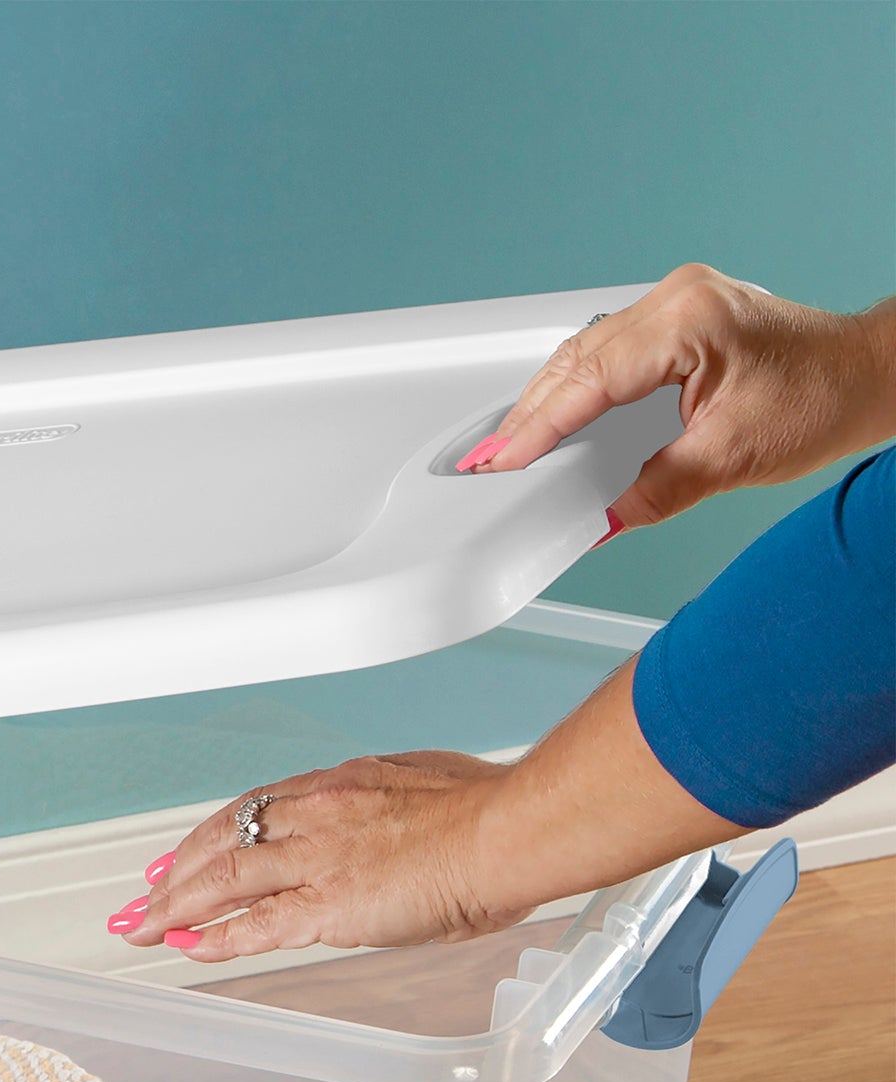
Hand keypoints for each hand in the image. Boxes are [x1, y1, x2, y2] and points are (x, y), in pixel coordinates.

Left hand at [109, 667, 746, 962]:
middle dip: (173, 871)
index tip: (181, 853)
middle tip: (140, 897)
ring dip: (173, 906)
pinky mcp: (326, 905)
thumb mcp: (425, 785)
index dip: (210, 834)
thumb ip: (391, 807)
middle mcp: (315, 815)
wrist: (512, 829)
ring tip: (139, 928)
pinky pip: (254, 926)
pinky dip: (213, 937)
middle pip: (222, 841)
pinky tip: (184, 947)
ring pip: (221, 879)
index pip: (254, 808)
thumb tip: (387, 827)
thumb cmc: (492, 809)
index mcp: (340, 784)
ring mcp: (316, 859)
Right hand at [461, 265, 895, 527]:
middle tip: (484, 462)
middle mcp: (678, 300)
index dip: (538, 427)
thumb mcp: (731, 459)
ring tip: (506, 446)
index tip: (500, 463)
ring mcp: (677, 303)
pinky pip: (605, 349)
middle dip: (526, 414)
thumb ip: (655, 490)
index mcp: (689, 320)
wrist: (867, 376)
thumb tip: (600, 520)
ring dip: (544, 400)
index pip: (589, 378)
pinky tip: (551, 416)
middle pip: (574, 359)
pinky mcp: (678, 318)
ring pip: (583, 351)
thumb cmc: (823, 399)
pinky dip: (573, 387)